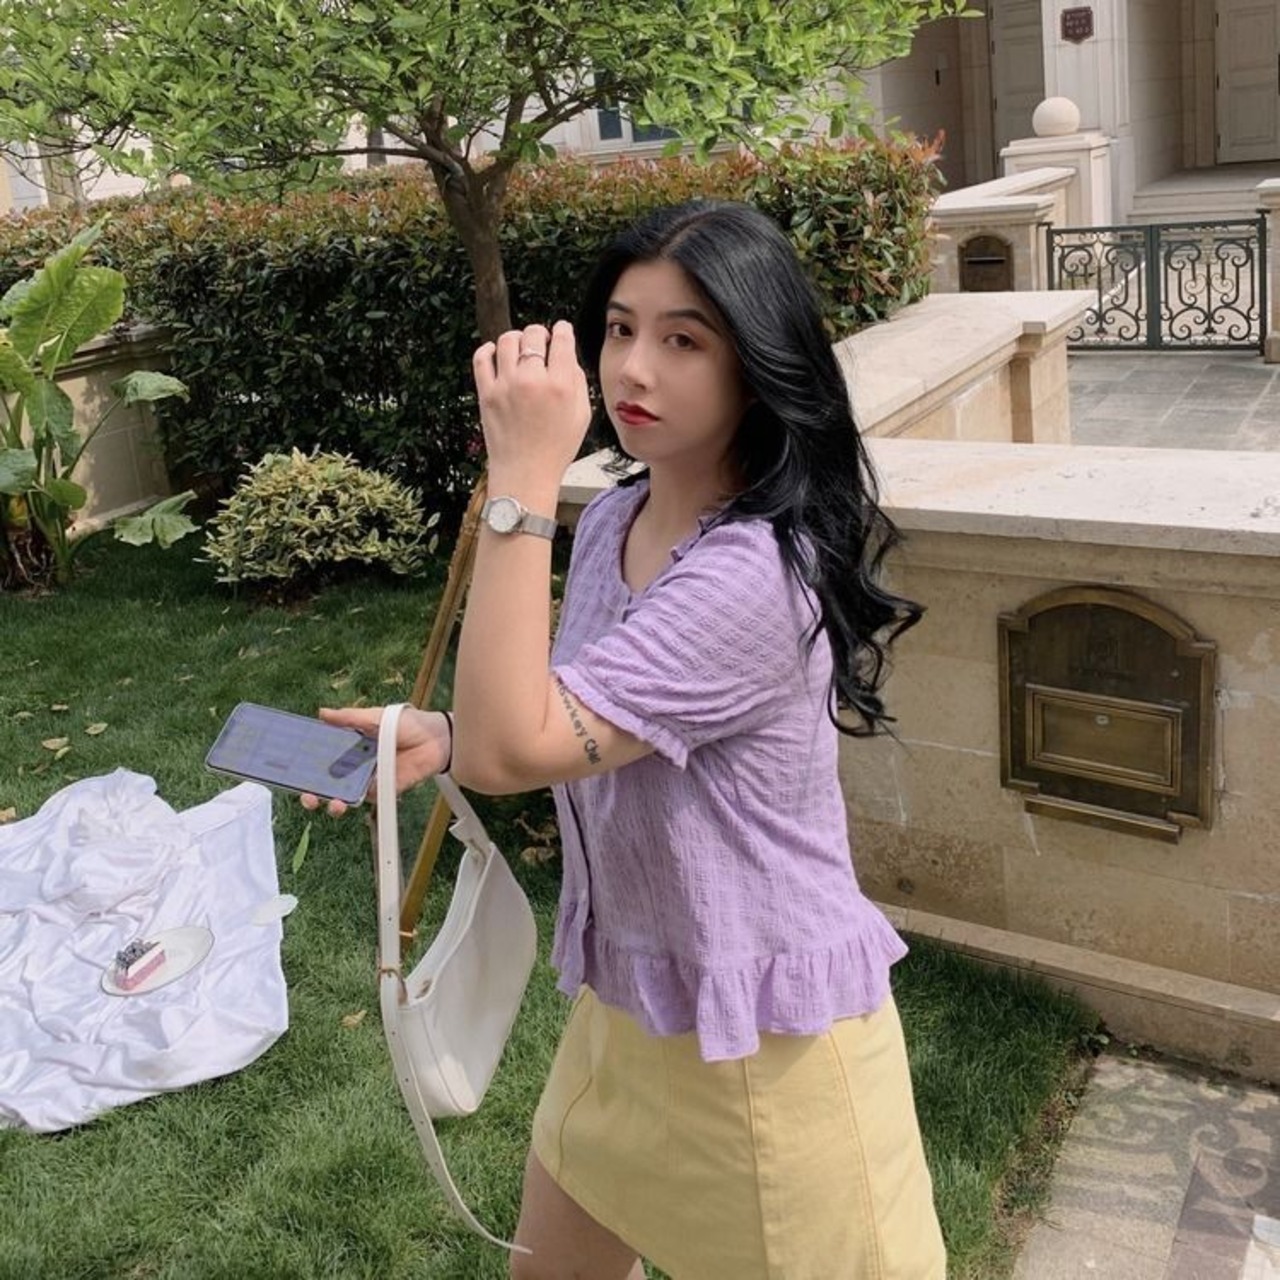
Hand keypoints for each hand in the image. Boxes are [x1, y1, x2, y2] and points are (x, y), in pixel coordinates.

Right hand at [299, 705, 450, 817]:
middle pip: (328, 783)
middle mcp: (356, 766)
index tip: (291, 771)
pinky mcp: (383, 791)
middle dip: (313, 792)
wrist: (436, 738)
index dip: (306, 766)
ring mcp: (368, 780)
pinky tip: (346, 802)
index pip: (322, 759)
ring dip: (331, 803)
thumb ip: (349, 718)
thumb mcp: (374, 717)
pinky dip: (354, 803)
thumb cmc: (407, 724)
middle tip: (307, 796)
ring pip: (343, 796)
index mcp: (351, 747)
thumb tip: (322, 713)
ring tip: (328, 802)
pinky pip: (365, 800)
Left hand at [472, 320, 591, 488]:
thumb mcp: (582, 416)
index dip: (563, 330)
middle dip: (540, 334)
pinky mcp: (486, 394)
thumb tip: (568, 356)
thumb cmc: (555, 449)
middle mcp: (533, 381)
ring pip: (508, 340)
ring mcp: (506, 385)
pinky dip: (489, 350)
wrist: (525, 474)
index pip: (562, 339)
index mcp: (561, 385)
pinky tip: (497, 355)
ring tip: (520, 349)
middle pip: (533, 334)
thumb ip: (578, 381)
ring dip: (516, 339)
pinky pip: (482, 357)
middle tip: (541, 343)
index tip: (562, 331)